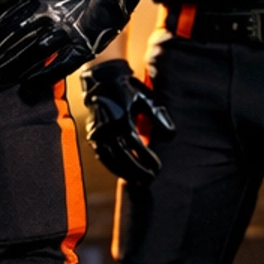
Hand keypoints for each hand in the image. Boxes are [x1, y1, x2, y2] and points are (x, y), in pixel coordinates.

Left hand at [0, 0, 142, 93]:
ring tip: (1, 80)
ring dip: (19, 70)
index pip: (10, 23)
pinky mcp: (84, 46)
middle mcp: (54, 17)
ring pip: (41, 55)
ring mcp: (70, 32)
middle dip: (3, 60)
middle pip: (23, 42)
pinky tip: (30, 86)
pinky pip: (63, 65)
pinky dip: (46, 77)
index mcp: (39, 0)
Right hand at [81, 58, 174, 185]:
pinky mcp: (93, 137)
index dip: (147, 158)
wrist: (102, 82)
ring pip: (110, 159)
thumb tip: (171, 137)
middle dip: (137, 170)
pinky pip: (103, 157)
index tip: (158, 168)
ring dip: (124, 173)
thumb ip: (159, 118)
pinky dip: (114, 167)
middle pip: (122, 156)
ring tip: (139, 182)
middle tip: (150, 179)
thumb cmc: (128, 91)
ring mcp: (98, 134)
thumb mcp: (146, 100)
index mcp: (121, 118)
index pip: (135, 144)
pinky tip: (125, 175)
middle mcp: (107, 128)